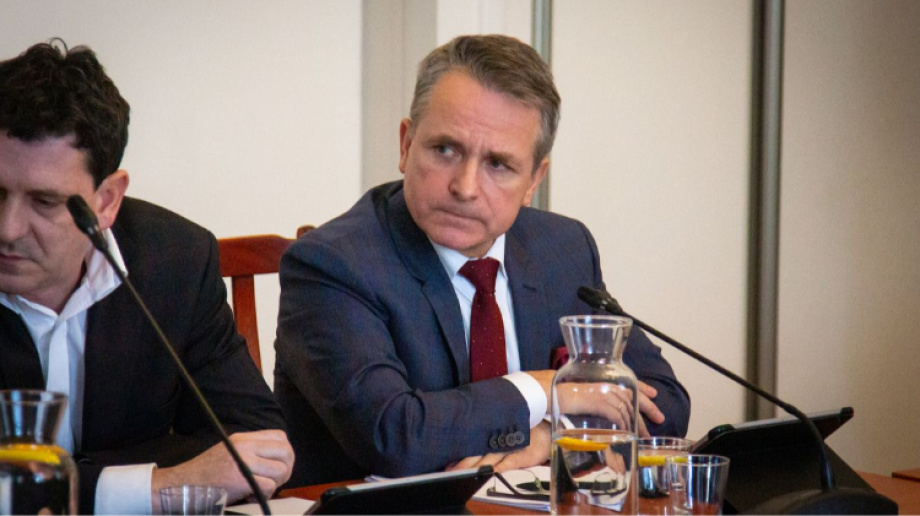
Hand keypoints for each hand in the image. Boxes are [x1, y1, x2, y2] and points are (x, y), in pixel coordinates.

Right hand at [151, 429, 293, 512]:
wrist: (183, 486)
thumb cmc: (207, 473)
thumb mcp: (230, 451)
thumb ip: (252, 450)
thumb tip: (279, 459)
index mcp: (244, 439)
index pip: (280, 436)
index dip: (285, 453)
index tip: (278, 466)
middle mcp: (245, 446)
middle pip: (286, 452)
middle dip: (286, 469)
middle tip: (273, 481)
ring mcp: (244, 462)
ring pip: (281, 470)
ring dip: (275, 484)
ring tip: (259, 489)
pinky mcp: (241, 480)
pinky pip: (269, 487)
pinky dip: (264, 495)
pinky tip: (250, 497)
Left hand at [445, 421, 550, 472]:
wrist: (549, 433)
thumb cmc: (523, 433)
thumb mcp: (504, 432)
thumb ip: (486, 439)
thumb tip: (464, 448)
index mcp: (493, 433)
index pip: (473, 443)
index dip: (459, 452)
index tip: (447, 463)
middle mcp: (500, 439)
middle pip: (478, 451)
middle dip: (463, 462)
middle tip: (449, 470)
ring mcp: (512, 446)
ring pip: (491, 456)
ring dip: (477, 466)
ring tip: (463, 473)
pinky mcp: (524, 454)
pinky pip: (511, 461)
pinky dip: (502, 466)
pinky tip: (492, 471)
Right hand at [526, 371, 665, 436]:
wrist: (546, 391)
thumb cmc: (559, 393)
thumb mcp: (581, 393)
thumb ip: (594, 399)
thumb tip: (600, 409)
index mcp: (603, 379)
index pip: (629, 381)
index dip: (643, 387)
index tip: (654, 394)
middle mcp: (605, 383)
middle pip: (633, 395)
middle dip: (648, 407)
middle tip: (660, 418)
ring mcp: (602, 392)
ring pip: (628, 408)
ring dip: (638, 422)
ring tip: (646, 435)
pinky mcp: (598, 402)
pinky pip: (617, 415)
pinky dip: (624, 424)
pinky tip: (629, 433)